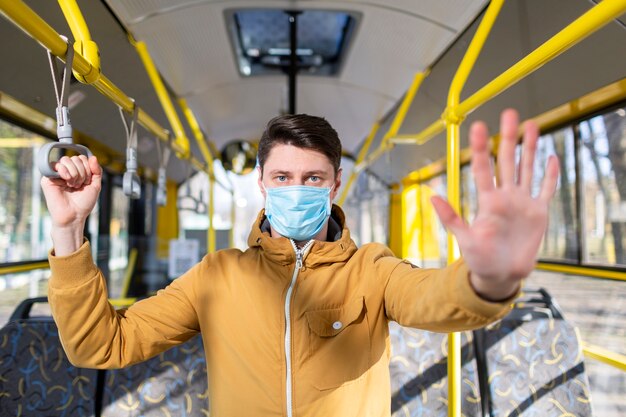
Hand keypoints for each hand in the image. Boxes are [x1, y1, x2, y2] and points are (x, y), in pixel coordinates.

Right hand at [41, 155, 101, 254]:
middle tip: (79, 185)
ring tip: (73, 185)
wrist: (74, 215)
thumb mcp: (95, 185)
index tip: (87, 182)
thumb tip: (93, 157)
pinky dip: (65, 172)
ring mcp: (57, 174)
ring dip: (75, 173)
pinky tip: (66, 181)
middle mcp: (66, 171)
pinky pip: (56, 165)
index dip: (88, 168)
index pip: (82, 158)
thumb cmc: (83, 203)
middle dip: (82, 172)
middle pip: (75, 158)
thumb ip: (96, 171)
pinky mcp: (48, 178)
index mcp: (77, 172)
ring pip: (66, 159)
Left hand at [431, 109, 558, 300]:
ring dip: (530, 148)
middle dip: (509, 138)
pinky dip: (550, 175)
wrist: (500, 275)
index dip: (482, 148)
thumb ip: (450, 218)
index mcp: (488, 202)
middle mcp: (506, 197)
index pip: (484, 169)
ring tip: (531, 125)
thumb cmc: (480, 259)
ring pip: (527, 169)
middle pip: (508, 161)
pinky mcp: (538, 213)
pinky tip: (552, 157)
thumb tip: (431, 196)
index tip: (479, 127)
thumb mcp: (464, 239)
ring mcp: (523, 203)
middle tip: (509, 113)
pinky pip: (546, 190)